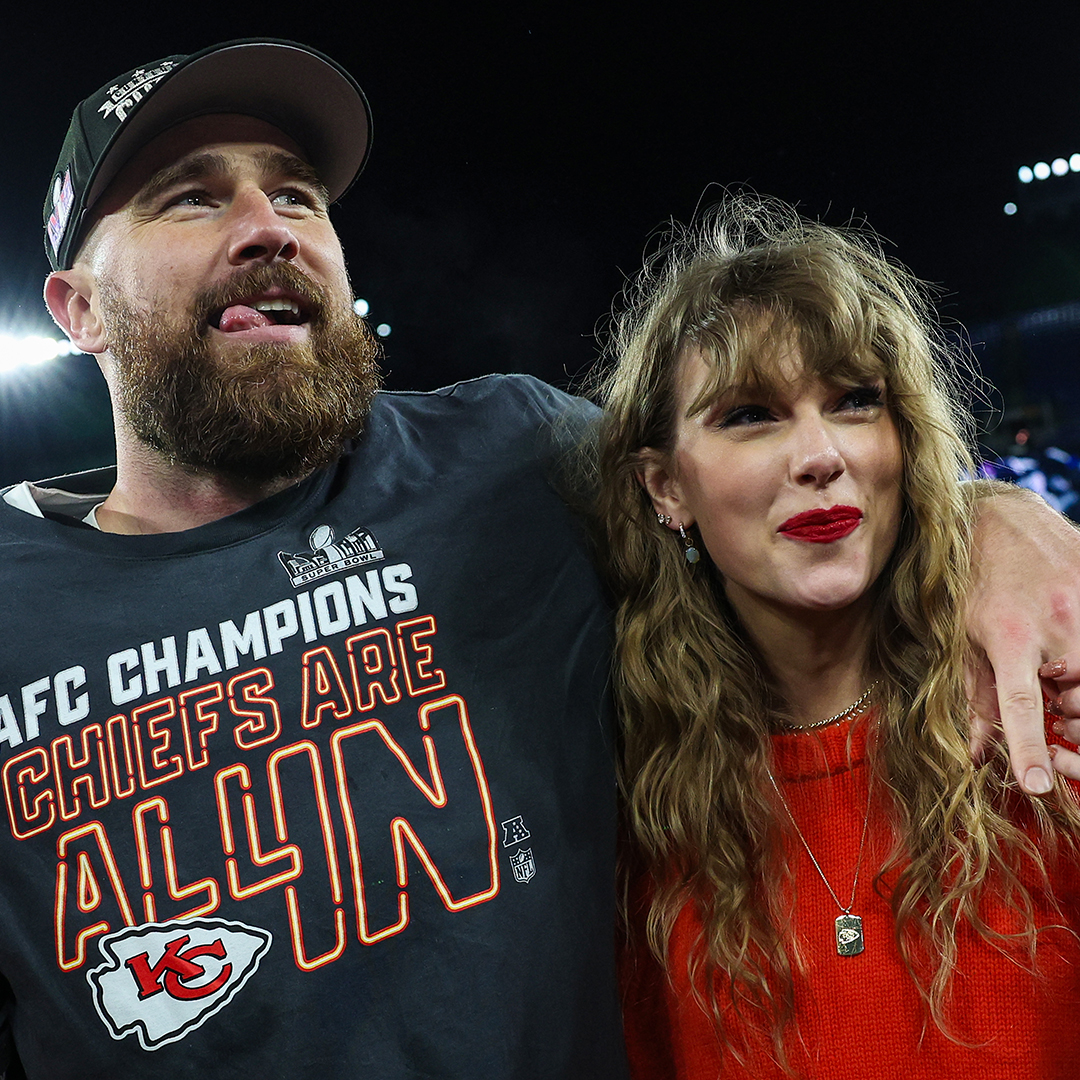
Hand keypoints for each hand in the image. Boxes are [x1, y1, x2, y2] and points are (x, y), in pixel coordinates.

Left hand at [966, 483, 1079, 792]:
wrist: (997, 516)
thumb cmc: (972, 584)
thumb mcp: (962, 640)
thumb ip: (976, 700)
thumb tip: (981, 757)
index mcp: (1007, 635)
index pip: (1021, 706)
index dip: (1030, 749)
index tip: (1040, 785)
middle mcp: (1053, 620)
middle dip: (1074, 720)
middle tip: (1060, 714)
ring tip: (1064, 680)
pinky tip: (1072, 659)